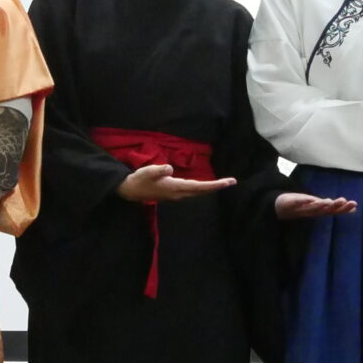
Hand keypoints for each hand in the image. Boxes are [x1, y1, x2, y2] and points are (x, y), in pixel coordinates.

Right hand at [117, 164, 235, 203]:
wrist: (130, 191)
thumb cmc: (139, 180)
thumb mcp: (147, 172)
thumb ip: (158, 170)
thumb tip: (169, 168)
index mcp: (175, 188)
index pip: (199, 187)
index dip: (214, 185)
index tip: (227, 182)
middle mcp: (179, 194)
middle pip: (202, 191)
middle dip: (217, 187)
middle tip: (232, 182)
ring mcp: (177, 195)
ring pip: (198, 192)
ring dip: (211, 188)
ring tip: (223, 183)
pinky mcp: (174, 193)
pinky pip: (193, 191)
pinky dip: (203, 188)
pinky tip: (206, 186)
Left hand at [273, 192, 357, 220]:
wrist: (280, 208)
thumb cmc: (303, 207)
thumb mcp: (321, 206)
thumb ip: (335, 207)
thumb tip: (353, 208)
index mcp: (319, 211)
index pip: (333, 210)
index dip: (344, 209)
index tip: (354, 204)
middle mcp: (312, 212)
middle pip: (325, 210)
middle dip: (335, 206)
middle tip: (344, 201)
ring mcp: (301, 209)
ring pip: (313, 208)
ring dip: (321, 205)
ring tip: (330, 201)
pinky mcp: (291, 204)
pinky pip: (297, 204)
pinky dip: (303, 202)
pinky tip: (309, 199)